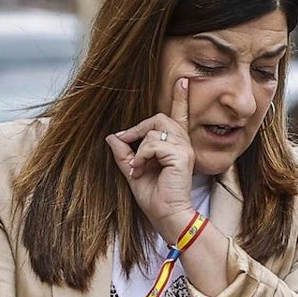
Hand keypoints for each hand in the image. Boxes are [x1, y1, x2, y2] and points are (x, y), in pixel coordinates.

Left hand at [106, 76, 195, 240]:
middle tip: (127, 147)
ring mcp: (184, 148)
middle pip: (160, 118)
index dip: (180, 98)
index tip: (183, 81)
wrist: (168, 216)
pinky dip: (141, 156)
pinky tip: (141, 170)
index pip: (179, 116)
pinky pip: (153, 144)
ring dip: (139, 147)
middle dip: (139, 129)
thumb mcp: (134, 171)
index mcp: (176, 146)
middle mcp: (184, 144)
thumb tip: (112, 136)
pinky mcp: (181, 156)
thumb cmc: (155, 198)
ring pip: (155, 129)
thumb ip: (125, 153)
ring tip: (137, 167)